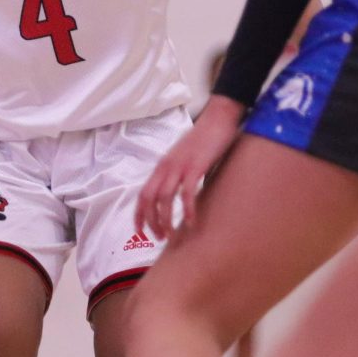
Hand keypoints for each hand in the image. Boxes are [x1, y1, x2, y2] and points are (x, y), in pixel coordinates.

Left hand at [135, 95, 244, 240]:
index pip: (143, 193)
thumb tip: (178, 194)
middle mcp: (166, 166)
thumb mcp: (184, 158)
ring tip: (172, 235)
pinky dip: (186, 209)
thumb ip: (178, 174)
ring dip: (166, 219)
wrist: (218, 118)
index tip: (140, 231)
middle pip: (149, 198)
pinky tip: (190, 222)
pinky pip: (187, 192)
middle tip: (159, 238)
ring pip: (164, 198)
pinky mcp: (196, 166)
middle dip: (150, 221)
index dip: (139, 214)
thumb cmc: (204, 140)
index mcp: (162, 166)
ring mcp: (180, 166)